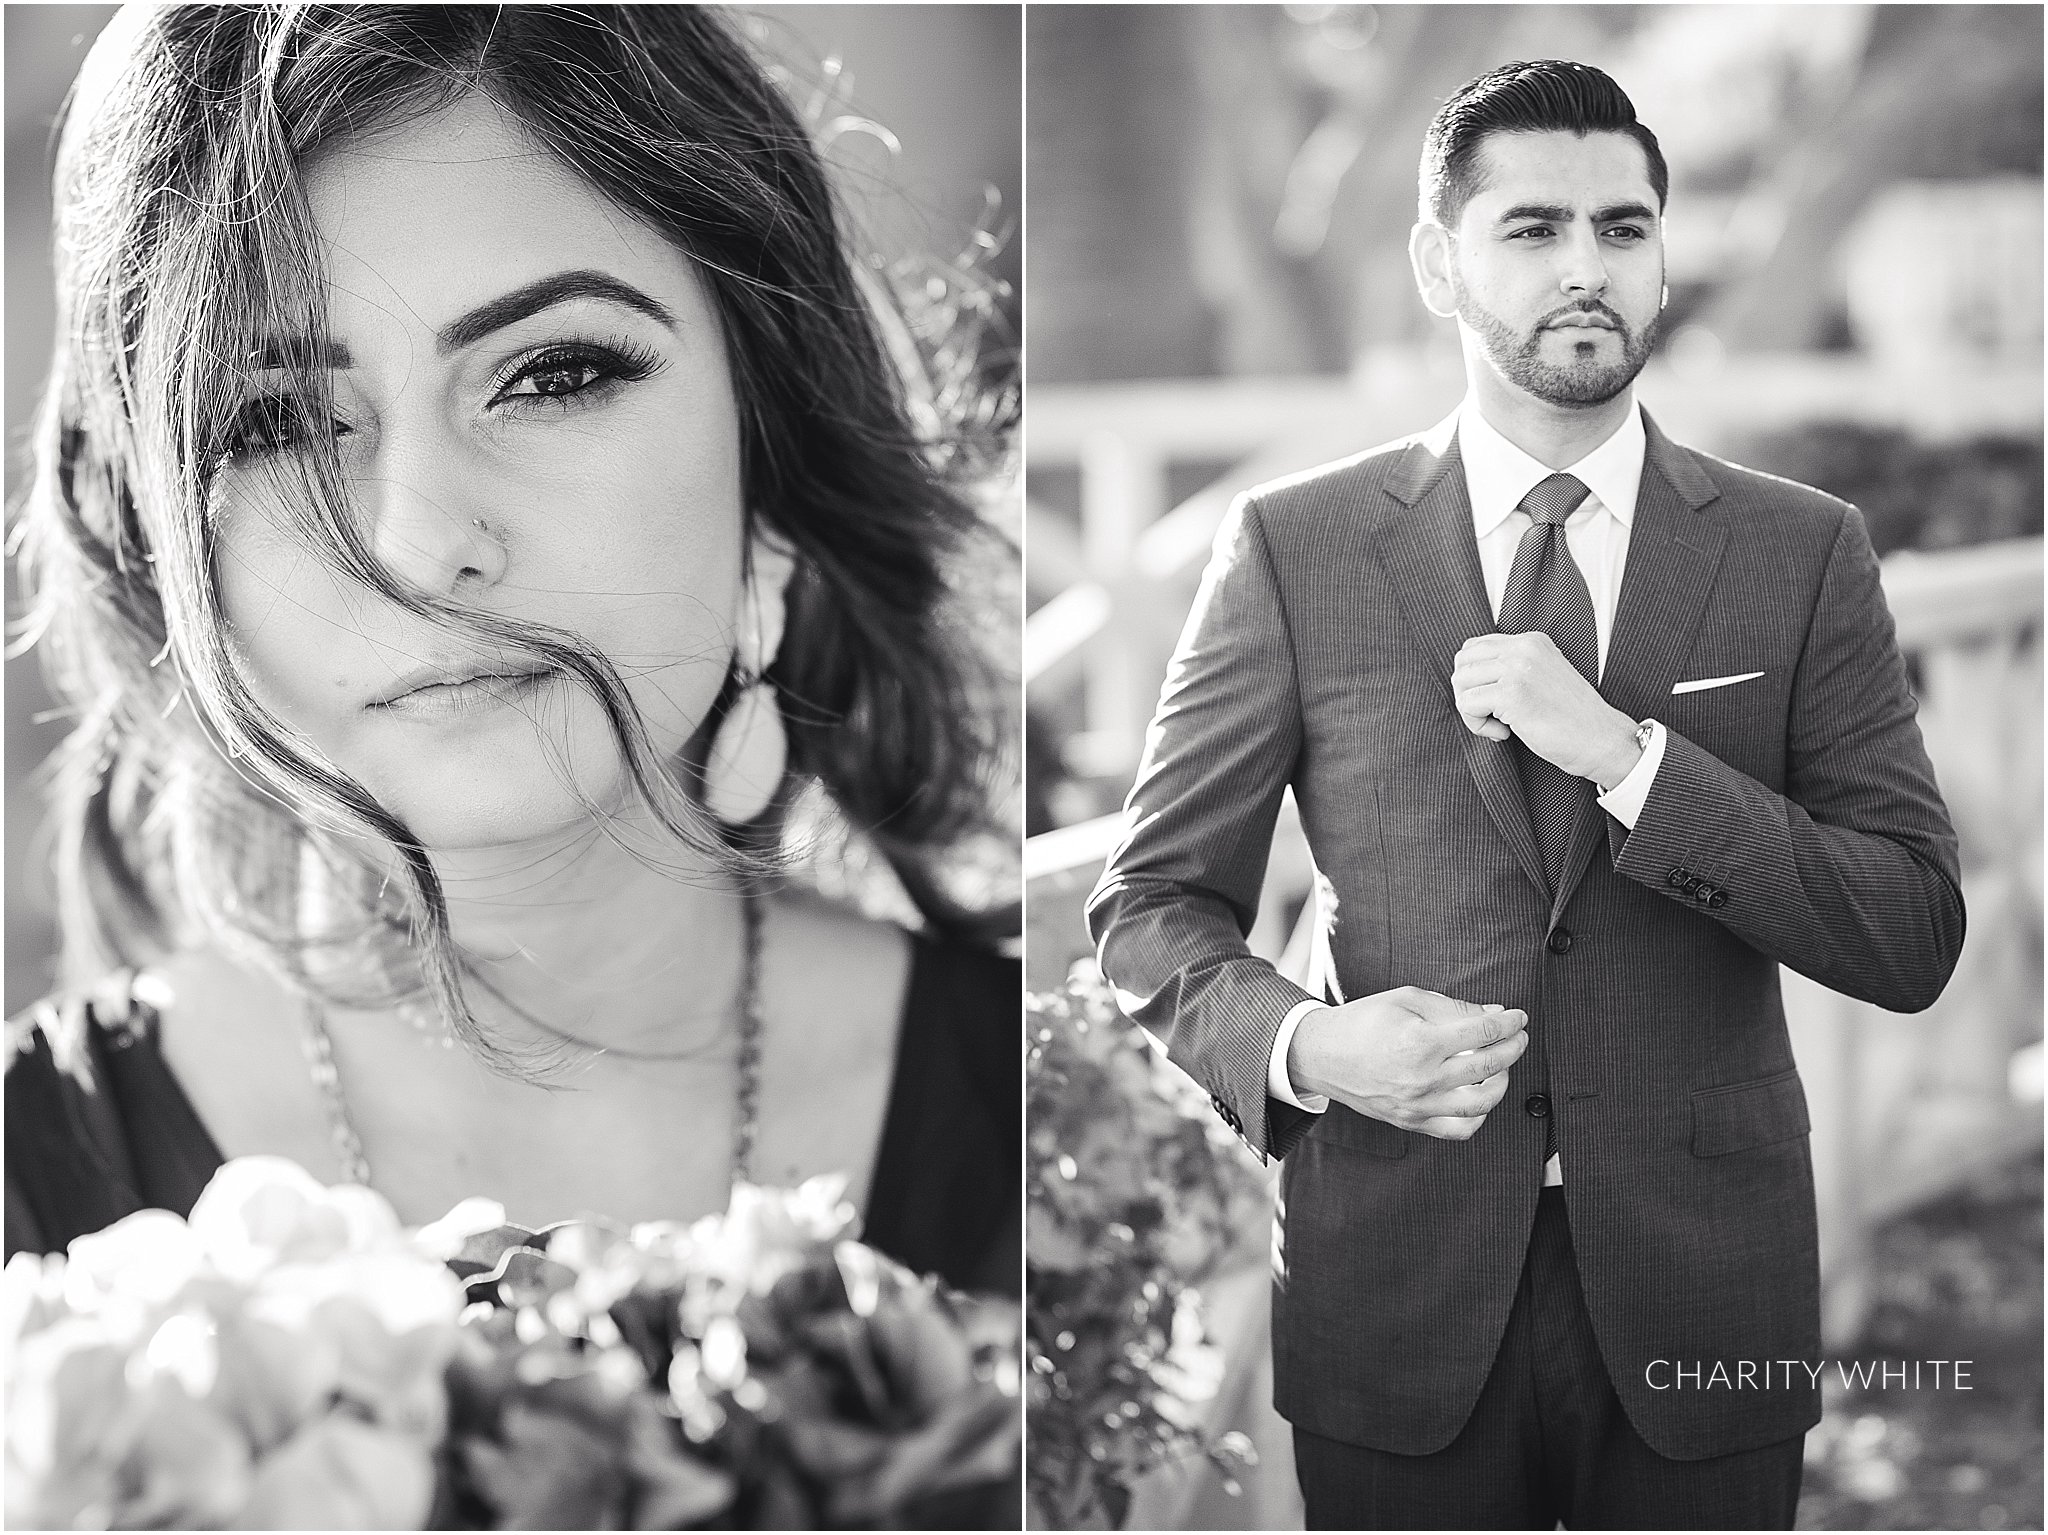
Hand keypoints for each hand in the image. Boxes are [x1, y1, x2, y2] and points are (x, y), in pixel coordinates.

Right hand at [1286, 987, 1529, 1140]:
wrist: (1323, 1055)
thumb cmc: (1364, 1022)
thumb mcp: (1407, 1000)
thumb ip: (1454, 1008)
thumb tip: (1495, 1015)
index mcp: (1420, 1041)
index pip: (1482, 1031)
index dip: (1508, 1022)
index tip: (1517, 1017)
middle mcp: (1422, 1078)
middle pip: (1489, 1064)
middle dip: (1514, 1045)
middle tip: (1518, 1035)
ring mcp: (1418, 1105)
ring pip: (1483, 1102)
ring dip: (1503, 1080)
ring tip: (1501, 1064)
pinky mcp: (1413, 1122)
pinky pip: (1461, 1128)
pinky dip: (1480, 1114)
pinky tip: (1480, 1094)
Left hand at [1452, 631, 1640, 786]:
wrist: (1601, 740)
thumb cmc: (1571, 719)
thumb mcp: (1542, 678)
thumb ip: (1513, 668)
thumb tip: (1470, 677)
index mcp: (1532, 641)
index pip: (1476, 647)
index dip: (1475, 679)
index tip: (1494, 702)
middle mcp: (1524, 648)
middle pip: (1463, 661)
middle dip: (1467, 692)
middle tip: (1490, 715)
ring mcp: (1518, 668)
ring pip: (1460, 681)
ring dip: (1471, 710)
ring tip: (1498, 725)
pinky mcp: (1512, 693)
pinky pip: (1467, 704)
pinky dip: (1477, 726)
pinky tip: (1504, 734)